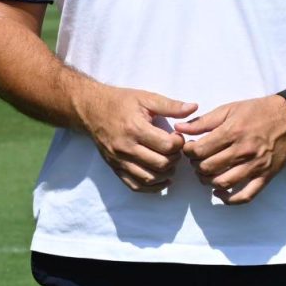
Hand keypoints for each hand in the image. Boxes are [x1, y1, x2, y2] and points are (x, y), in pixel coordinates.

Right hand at [72, 81, 196, 191]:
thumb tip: (194, 107)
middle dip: (175, 159)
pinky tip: (161, 179)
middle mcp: (126, 147)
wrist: (90, 110)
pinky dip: (152, 187)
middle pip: (161, 164)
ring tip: (168, 161)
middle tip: (174, 149)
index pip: (167, 146)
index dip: (179, 143)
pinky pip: (136, 186)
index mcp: (135, 128)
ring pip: (150, 178)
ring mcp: (119, 160)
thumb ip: (170, 105)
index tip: (177, 136)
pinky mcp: (115, 168)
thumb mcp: (145, 98)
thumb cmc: (120, 102)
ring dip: (166, 174)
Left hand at [178, 96, 285, 203]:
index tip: (189, 149)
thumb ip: (203, 121)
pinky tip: (220, 193)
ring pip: (223, 183)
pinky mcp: (266, 176)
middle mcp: (244, 151)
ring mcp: (256, 166)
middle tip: (196, 161)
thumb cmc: (258, 111)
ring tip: (206, 174)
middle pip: (208, 168)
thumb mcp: (229, 109)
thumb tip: (179, 128)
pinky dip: (230, 200)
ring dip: (208, 182)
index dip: (188, 152)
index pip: (200, 150)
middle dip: (196, 166)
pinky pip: (246, 196)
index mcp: (233, 132)